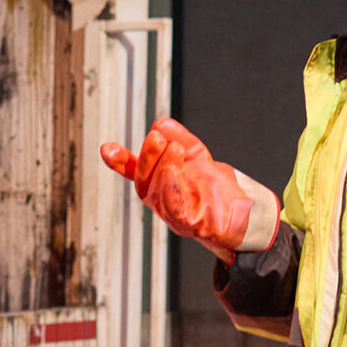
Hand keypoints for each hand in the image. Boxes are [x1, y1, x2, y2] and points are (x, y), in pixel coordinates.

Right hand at [97, 118, 275, 260]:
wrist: (240, 210)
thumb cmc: (212, 186)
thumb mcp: (196, 155)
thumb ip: (179, 138)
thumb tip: (161, 122)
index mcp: (157, 183)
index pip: (134, 172)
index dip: (119, 161)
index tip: (106, 149)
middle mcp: (160, 200)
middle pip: (144, 181)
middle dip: (148, 157)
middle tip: (156, 137)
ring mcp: (172, 214)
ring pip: (157, 194)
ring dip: (162, 168)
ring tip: (174, 149)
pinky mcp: (190, 224)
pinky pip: (175, 210)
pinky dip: (171, 192)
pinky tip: (173, 173)